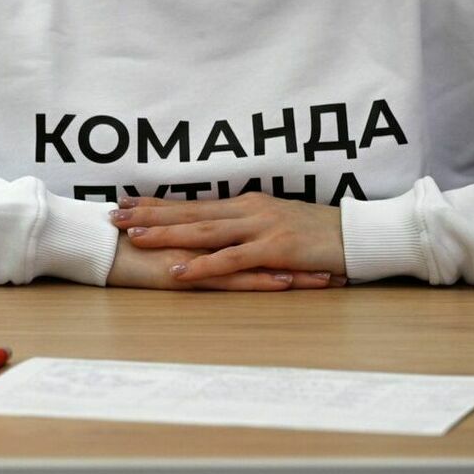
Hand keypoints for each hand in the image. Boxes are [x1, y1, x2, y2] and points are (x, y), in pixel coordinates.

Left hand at [109, 192, 346, 283]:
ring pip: (204, 231)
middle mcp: (249, 211)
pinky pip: (232, 259)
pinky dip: (203, 266)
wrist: (357, 235)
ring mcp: (261, 228)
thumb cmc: (318, 233)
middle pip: (191, 212)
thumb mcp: (278, 223)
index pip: (194, 202)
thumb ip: (248, 227)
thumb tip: (221, 232)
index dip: (159, 203)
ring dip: (167, 235)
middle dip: (150, 215)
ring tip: (134, 238)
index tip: (128, 202)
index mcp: (247, 204)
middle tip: (115, 215)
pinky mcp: (275, 249)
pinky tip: (180, 272)